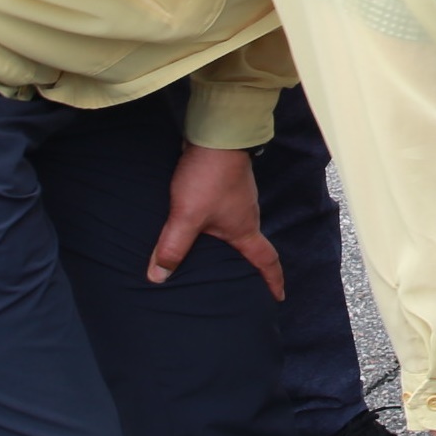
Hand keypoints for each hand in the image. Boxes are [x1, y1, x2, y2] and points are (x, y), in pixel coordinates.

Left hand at [149, 143, 281, 298]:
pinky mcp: (225, 188)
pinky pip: (224, 214)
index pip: (265, 261)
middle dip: (248, 265)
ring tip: (214, 256)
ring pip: (236, 229)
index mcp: (244, 230)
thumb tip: (158, 278)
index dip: (272, 281)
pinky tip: (200, 225)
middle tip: (241, 282)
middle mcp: (246, 217)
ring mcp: (237, 201)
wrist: (215, 137)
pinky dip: (216, 226)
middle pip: (251, 246)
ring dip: (229, 244)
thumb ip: (172, 247)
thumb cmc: (207, 179)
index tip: (278, 297)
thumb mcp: (186, 216)